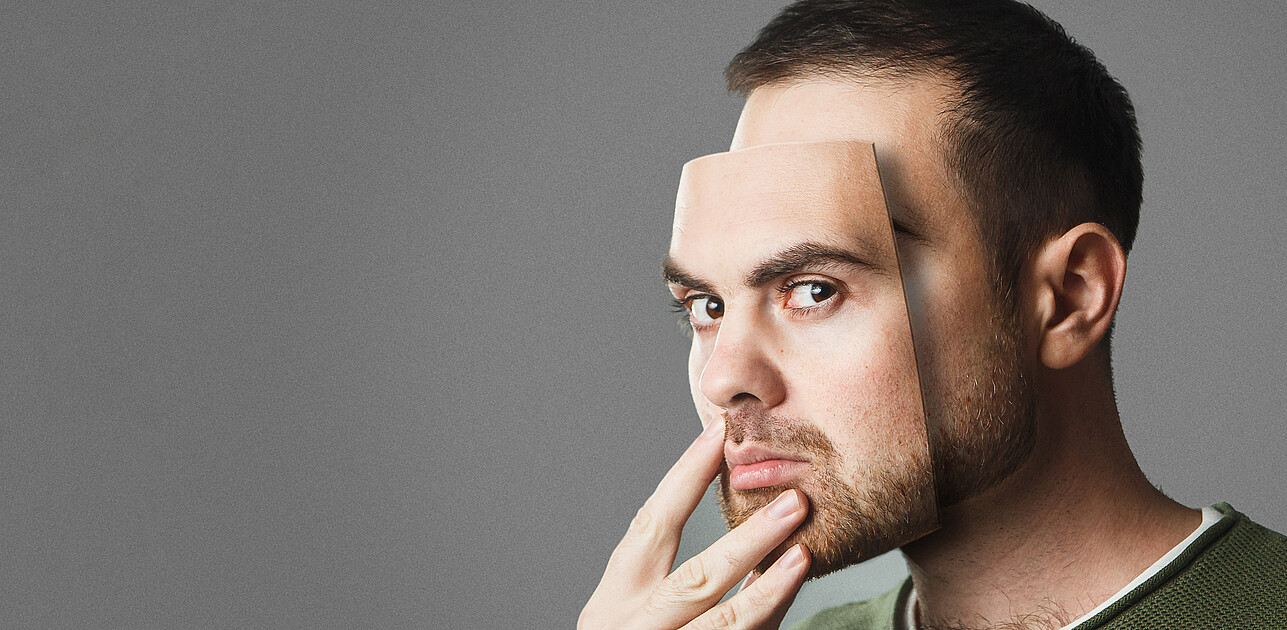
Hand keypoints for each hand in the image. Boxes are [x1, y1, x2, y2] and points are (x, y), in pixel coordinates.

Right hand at [580, 416, 811, 628]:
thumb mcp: (635, 613)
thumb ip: (676, 578)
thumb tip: (743, 515)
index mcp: (615, 600)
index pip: (650, 525)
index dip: (683, 478)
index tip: (717, 435)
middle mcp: (634, 629)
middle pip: (698, 578)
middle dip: (749, 540)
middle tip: (796, 502)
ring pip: (725, 624)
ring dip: (771, 588)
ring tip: (806, 553)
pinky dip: (769, 622)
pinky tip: (794, 594)